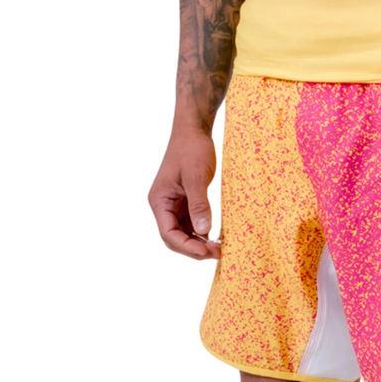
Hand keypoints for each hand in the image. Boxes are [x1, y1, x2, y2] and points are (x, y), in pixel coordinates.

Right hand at [148, 126, 221, 259]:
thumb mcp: (197, 176)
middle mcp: (164, 205)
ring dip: (200, 241)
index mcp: (159, 201)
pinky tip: (217, 235)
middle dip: (194, 248)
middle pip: (175, 237)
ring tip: (220, 248)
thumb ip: (199, 205)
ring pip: (184, 232)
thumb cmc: (192, 148)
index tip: (206, 252)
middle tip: (218, 253)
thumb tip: (203, 231)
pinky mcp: (185, 199)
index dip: (187, 247)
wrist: (194, 128)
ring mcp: (174, 203)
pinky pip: (191, 221)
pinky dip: (203, 230)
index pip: (168, 234)